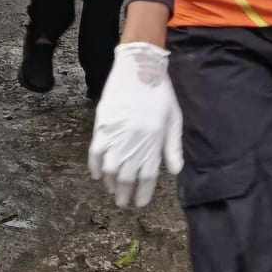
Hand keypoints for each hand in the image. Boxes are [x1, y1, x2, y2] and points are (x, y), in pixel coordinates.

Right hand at [88, 42, 183, 207]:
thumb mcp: (174, 119)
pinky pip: (95, 152)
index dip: (143, 193)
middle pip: (127, 176)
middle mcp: (135, 141)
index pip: (147, 176)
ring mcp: (117, 134)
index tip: (140, 203)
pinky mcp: (102, 125)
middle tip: (123, 203)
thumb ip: (173, 147)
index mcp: (154, 141)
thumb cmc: (160, 92)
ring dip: (111, 183)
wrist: (139, 68)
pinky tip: (98, 175)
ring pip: (111, 168)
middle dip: (125, 194)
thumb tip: (176, 171)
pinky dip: (95, 166)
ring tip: (112, 192)